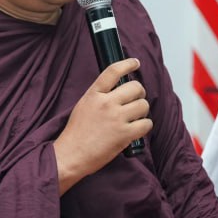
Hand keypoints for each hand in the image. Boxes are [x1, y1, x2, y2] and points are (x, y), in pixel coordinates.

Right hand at [53, 58, 152, 193]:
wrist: (71, 155)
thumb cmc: (75, 134)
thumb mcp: (83, 106)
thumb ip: (99, 96)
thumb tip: (118, 91)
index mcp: (94, 94)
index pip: (113, 71)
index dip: (127, 64)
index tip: (135, 63)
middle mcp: (107, 103)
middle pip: (135, 87)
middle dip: (139, 94)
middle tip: (135, 101)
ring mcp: (117, 118)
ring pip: (143, 105)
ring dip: (142, 111)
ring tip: (134, 118)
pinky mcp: (125, 134)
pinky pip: (146, 124)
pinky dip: (144, 126)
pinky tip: (136, 129)